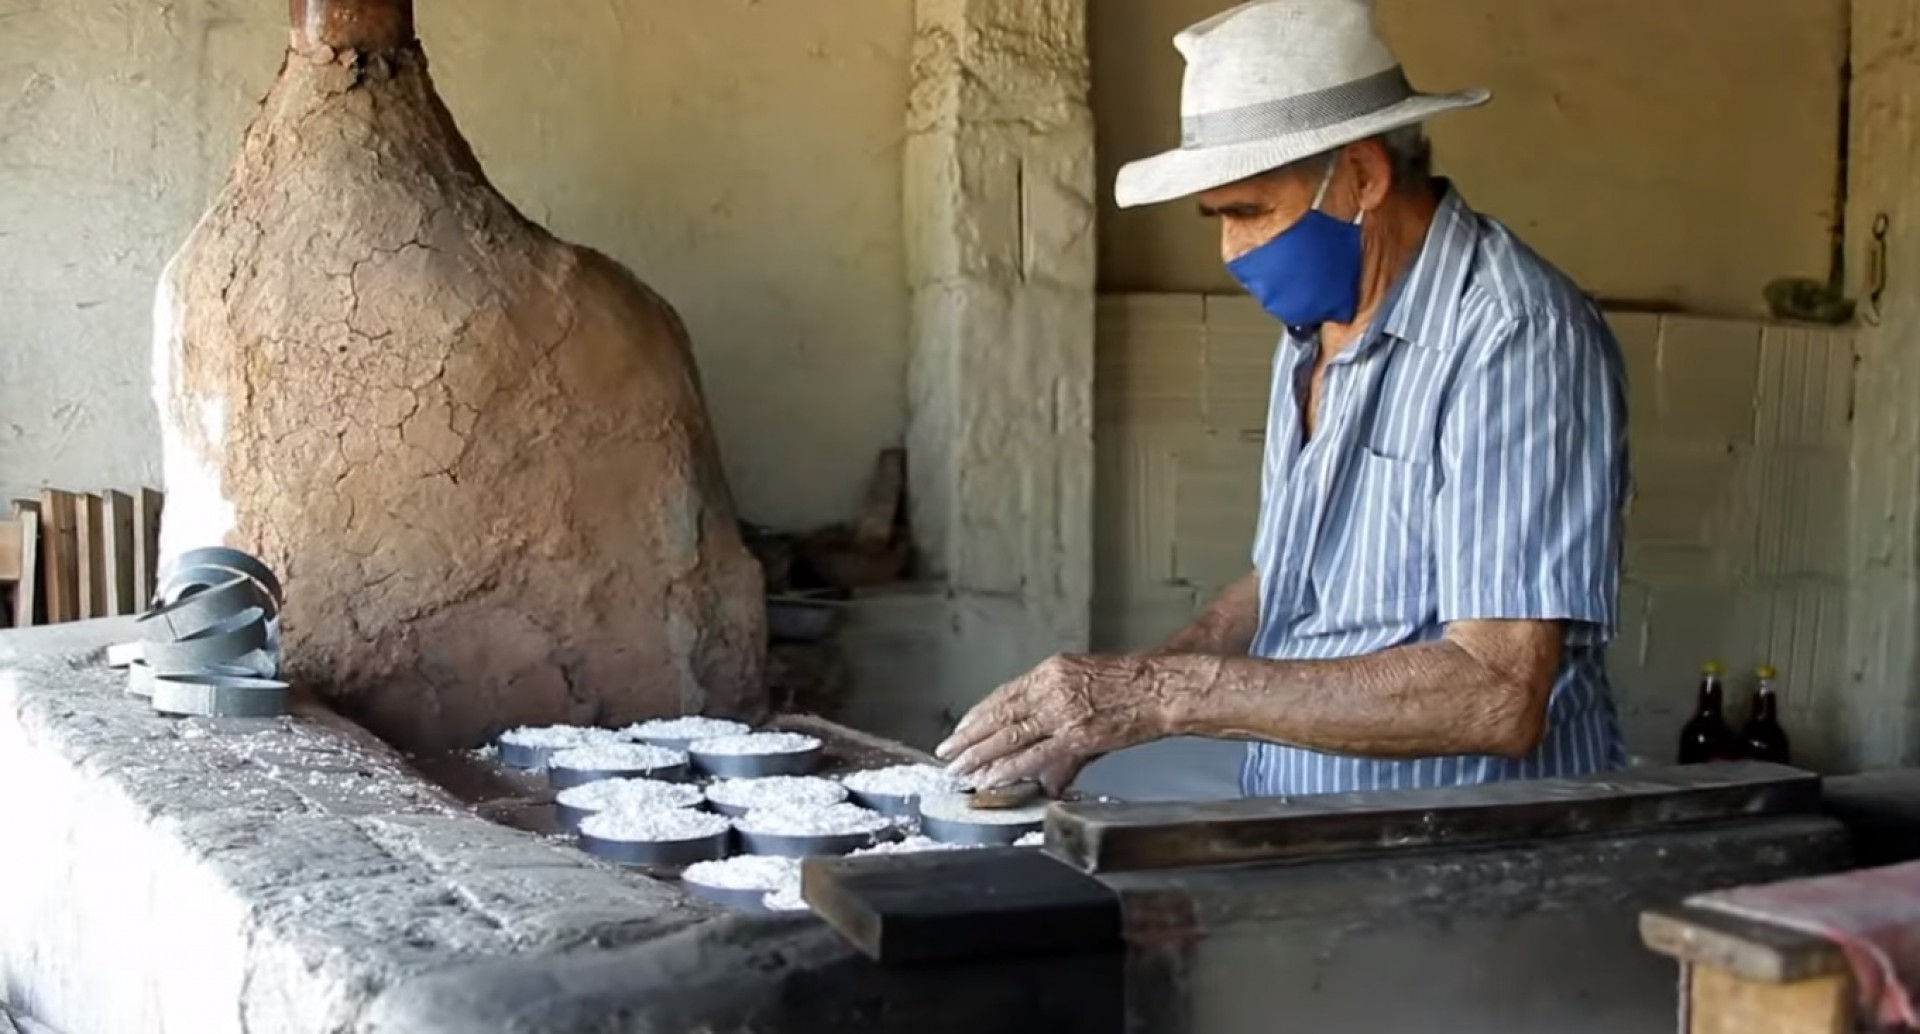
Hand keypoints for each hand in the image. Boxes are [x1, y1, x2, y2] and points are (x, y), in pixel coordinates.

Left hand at [935, 654, 1168, 794]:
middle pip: (998, 715)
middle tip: (946, 754)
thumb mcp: (1085, 686)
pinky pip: (1033, 755)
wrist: (1162, 687)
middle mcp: (1050, 688)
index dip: (977, 716)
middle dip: (968, 738)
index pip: (1002, 695)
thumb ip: (1059, 720)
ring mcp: (1062, 711)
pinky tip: (990, 777)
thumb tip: (1045, 753)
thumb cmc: (1130, 685)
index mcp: (1050, 671)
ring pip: (1009, 736)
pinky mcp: (1076, 734)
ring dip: (979, 756)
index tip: (959, 730)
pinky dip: (1008, 768)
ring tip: (959, 770)